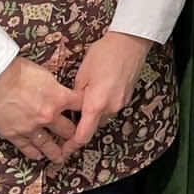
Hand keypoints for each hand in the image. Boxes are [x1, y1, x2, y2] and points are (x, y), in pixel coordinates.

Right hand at [0, 56, 81, 162]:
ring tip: (61, 157)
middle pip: (68, 130)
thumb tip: (58, 92)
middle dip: (73, 134)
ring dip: (56, 152)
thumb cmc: (18, 70)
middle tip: (75, 140)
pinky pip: (27, 148)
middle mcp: (49, 116)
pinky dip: (34, 153)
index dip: (87, 108)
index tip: (89, 113)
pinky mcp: (14, 134)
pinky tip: (39, 156)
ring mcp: (32, 128)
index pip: (81, 105)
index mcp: (59, 98)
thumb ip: (54, 88)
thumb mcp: (45, 74)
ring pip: (49, 145)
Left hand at [64, 31, 153, 154]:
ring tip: (84, 99)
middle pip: (93, 126)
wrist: (130, 42)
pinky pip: (111, 107)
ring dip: (93, 114)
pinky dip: (102, 105)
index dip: (71, 145)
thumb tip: (73, 108)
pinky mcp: (127, 97)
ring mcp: (121, 104)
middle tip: (69, 118)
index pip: (83, 135)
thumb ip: (76, 96)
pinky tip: (98, 90)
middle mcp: (110, 109)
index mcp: (96, 105)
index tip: (63, 151)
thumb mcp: (82, 74)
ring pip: (102, 116)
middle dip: (82, 125)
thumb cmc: (103, 54)